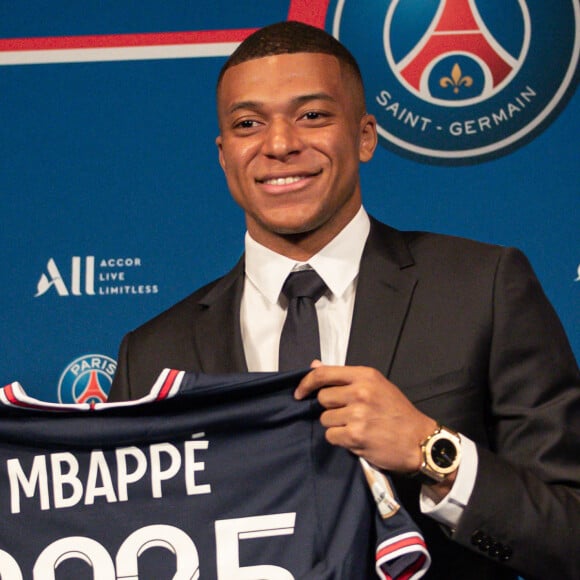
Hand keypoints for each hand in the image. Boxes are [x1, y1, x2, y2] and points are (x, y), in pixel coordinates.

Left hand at [294, 362, 437, 474]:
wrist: (420, 441)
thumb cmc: (397, 412)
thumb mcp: (376, 386)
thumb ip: (345, 378)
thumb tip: (314, 365)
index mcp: (365, 375)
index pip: (323, 374)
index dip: (306, 383)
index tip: (299, 393)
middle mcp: (360, 392)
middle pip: (323, 398)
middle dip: (330, 408)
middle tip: (347, 414)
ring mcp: (357, 414)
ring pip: (325, 419)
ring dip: (335, 426)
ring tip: (355, 427)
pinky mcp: (356, 436)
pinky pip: (331, 436)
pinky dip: (340, 440)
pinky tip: (356, 439)